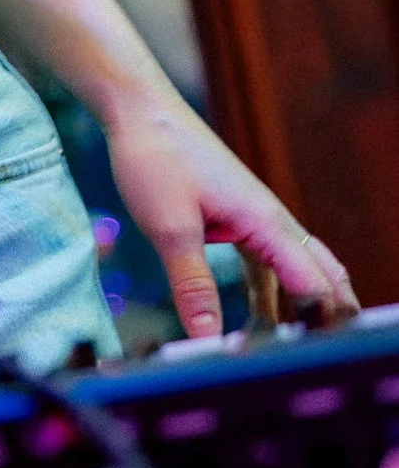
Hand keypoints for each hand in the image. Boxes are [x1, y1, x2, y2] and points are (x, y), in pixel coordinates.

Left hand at [102, 87, 356, 337]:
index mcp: (265, 221)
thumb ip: (192, 284)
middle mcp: (270, 219)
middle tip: (330, 357)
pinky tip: (263, 316)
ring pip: (292, 268)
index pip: (313, 282)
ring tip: (300, 351)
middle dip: (330, 313)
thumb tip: (207, 338)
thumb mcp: (169, 227)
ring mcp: (254, 216)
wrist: (138, 109)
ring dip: (299, 306)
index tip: (320, 358)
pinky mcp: (234, 215)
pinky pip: (265, 260)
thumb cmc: (156, 156)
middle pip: (319, 272)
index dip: (321, 323)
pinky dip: (271, 290)